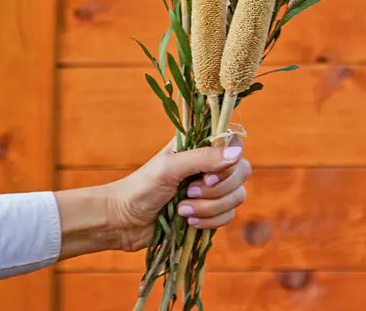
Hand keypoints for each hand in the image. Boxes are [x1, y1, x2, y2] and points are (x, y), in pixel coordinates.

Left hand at [54, 136, 251, 258]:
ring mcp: (211, 190)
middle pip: (241, 171)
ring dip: (210, 208)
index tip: (207, 175)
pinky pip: (228, 216)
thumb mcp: (170, 168)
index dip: (228, 161)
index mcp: (200, 145)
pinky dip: (210, 222)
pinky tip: (188, 223)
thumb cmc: (141, 187)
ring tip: (183, 210)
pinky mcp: (210, 213)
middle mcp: (210, 165)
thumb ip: (203, 157)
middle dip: (217, 189)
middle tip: (189, 192)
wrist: (123, 222)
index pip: (234, 143)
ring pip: (237, 196)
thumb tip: (236, 152)